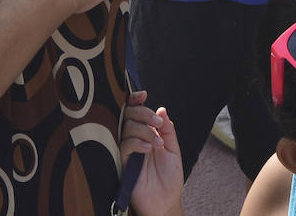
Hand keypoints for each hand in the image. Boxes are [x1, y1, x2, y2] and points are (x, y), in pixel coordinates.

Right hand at [123, 94, 184, 215]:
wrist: (165, 201)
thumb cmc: (169, 176)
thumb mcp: (173, 150)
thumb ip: (168, 130)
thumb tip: (162, 109)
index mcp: (147, 133)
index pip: (137, 112)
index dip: (136, 100)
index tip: (144, 95)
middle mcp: (135, 138)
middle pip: (129, 115)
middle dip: (143, 113)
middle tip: (157, 122)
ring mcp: (128, 150)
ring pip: (126, 128)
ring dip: (144, 130)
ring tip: (158, 144)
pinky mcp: (122, 162)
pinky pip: (124, 146)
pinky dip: (137, 143)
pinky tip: (148, 149)